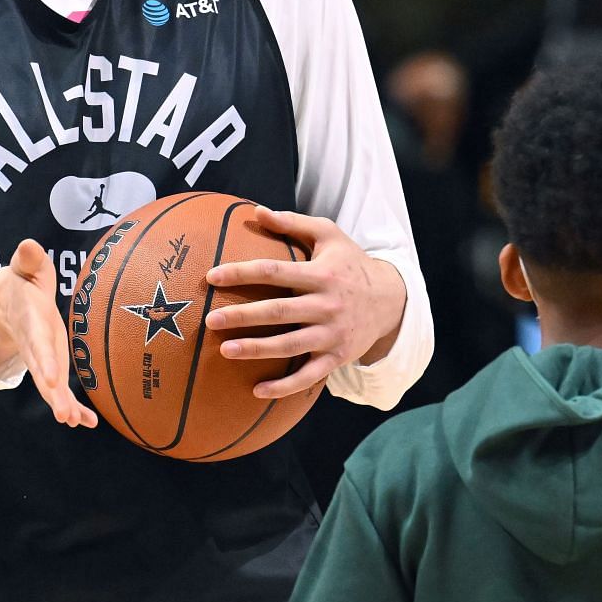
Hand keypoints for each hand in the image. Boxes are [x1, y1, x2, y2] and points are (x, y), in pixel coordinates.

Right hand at [0, 239, 96, 428]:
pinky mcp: (51, 365)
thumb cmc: (24, 281)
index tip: (48, 379)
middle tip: (64, 415)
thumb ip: (28, 259)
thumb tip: (28, 245)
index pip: (37, 342)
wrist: (8, 303)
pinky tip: (88, 423)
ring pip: (50, 385)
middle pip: (42, 371)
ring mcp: (42, 358)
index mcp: (30, 320)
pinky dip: (74, 407)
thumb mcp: (25, 267)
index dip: (42, 360)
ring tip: (75, 421)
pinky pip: (60, 389)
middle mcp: (34, 344)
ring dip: (62, 404)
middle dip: (52, 393)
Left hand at [204, 206, 408, 399]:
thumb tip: (256, 210)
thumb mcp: (329, 236)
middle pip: (278, 312)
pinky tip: (257, 391)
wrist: (391, 300)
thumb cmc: (350, 264)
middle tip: (210, 320)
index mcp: (320, 274)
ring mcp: (332, 334)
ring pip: (290, 346)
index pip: (274, 272)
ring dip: (257, 350)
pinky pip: (309, 376)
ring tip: (225, 351)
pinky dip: (284, 386)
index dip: (242, 273)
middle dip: (242, 316)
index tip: (212, 276)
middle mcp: (326, 305)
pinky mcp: (337, 357)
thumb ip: (292, 223)